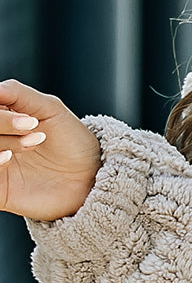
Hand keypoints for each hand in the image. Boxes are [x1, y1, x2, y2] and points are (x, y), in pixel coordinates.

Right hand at [0, 79, 102, 221]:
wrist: (91, 177)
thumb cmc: (73, 140)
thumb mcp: (50, 108)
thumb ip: (18, 94)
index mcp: (3, 117)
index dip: (2, 113)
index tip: (27, 115)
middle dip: (3, 123)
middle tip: (31, 125)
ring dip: (5, 141)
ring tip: (35, 142)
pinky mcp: (0, 189)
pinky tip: (8, 156)